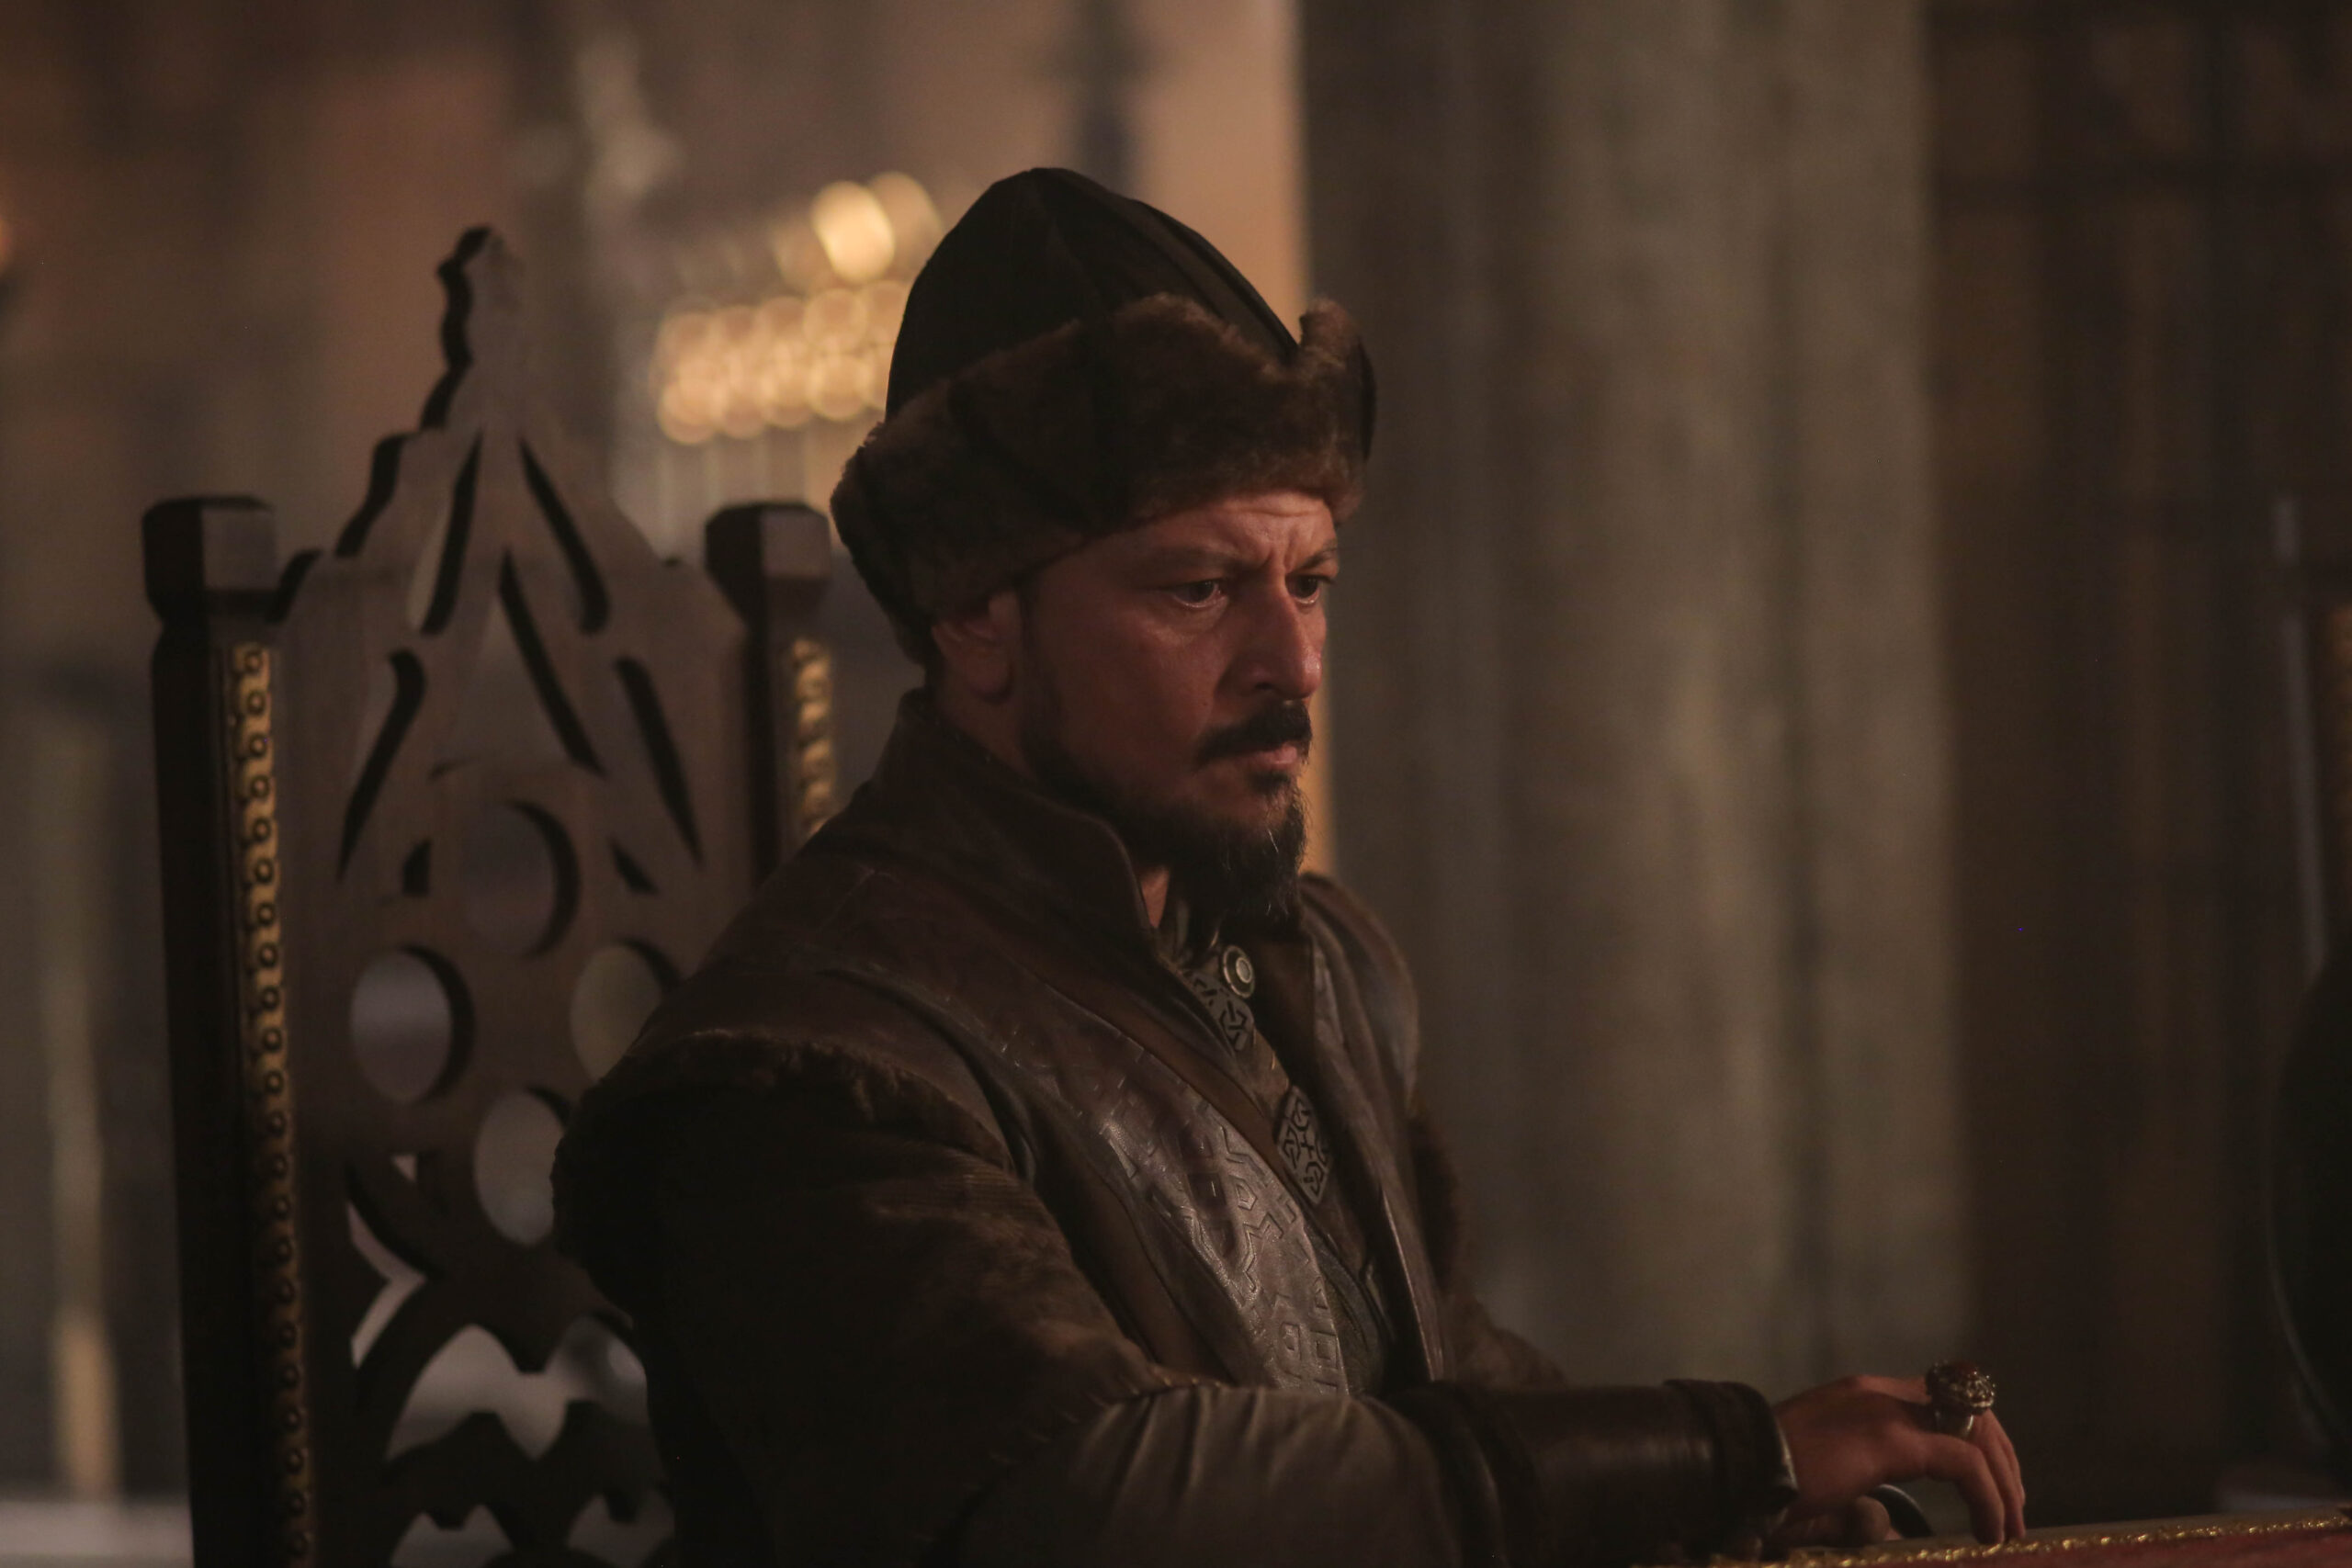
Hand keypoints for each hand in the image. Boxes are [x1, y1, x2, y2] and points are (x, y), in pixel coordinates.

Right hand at [1771, 1375, 2026, 1544]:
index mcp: (1862, 1397)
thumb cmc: (1764, 1484)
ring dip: (2003, 1480)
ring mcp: (1884, 1409)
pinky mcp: (1889, 1438)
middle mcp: (1879, 1392)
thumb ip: (1857, 1502)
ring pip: (1976, 1429)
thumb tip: (1882, 1524)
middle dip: (2003, 1459)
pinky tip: (1990, 1530)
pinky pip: (1964, 1461)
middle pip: (1971, 1406)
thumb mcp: (1821, 1488)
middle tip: (2013, 1508)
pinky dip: (1988, 1496)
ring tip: (2008, 1525)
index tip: (1991, 1488)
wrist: (1734, 1469)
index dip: (1978, 1442)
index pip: (1942, 1400)